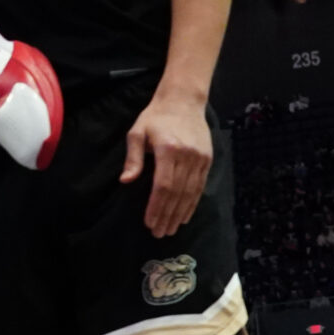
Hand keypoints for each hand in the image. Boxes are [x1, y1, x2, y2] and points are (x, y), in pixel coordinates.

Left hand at [123, 89, 212, 237]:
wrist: (183, 101)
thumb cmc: (155, 117)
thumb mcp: (137, 132)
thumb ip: (133, 157)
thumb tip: (126, 180)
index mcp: (169, 149)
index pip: (163, 185)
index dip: (156, 206)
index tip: (149, 222)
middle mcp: (187, 156)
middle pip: (177, 193)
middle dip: (167, 215)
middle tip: (158, 233)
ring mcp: (200, 158)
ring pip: (190, 193)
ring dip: (179, 214)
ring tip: (170, 229)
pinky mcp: (207, 160)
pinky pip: (199, 186)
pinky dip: (192, 203)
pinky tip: (184, 216)